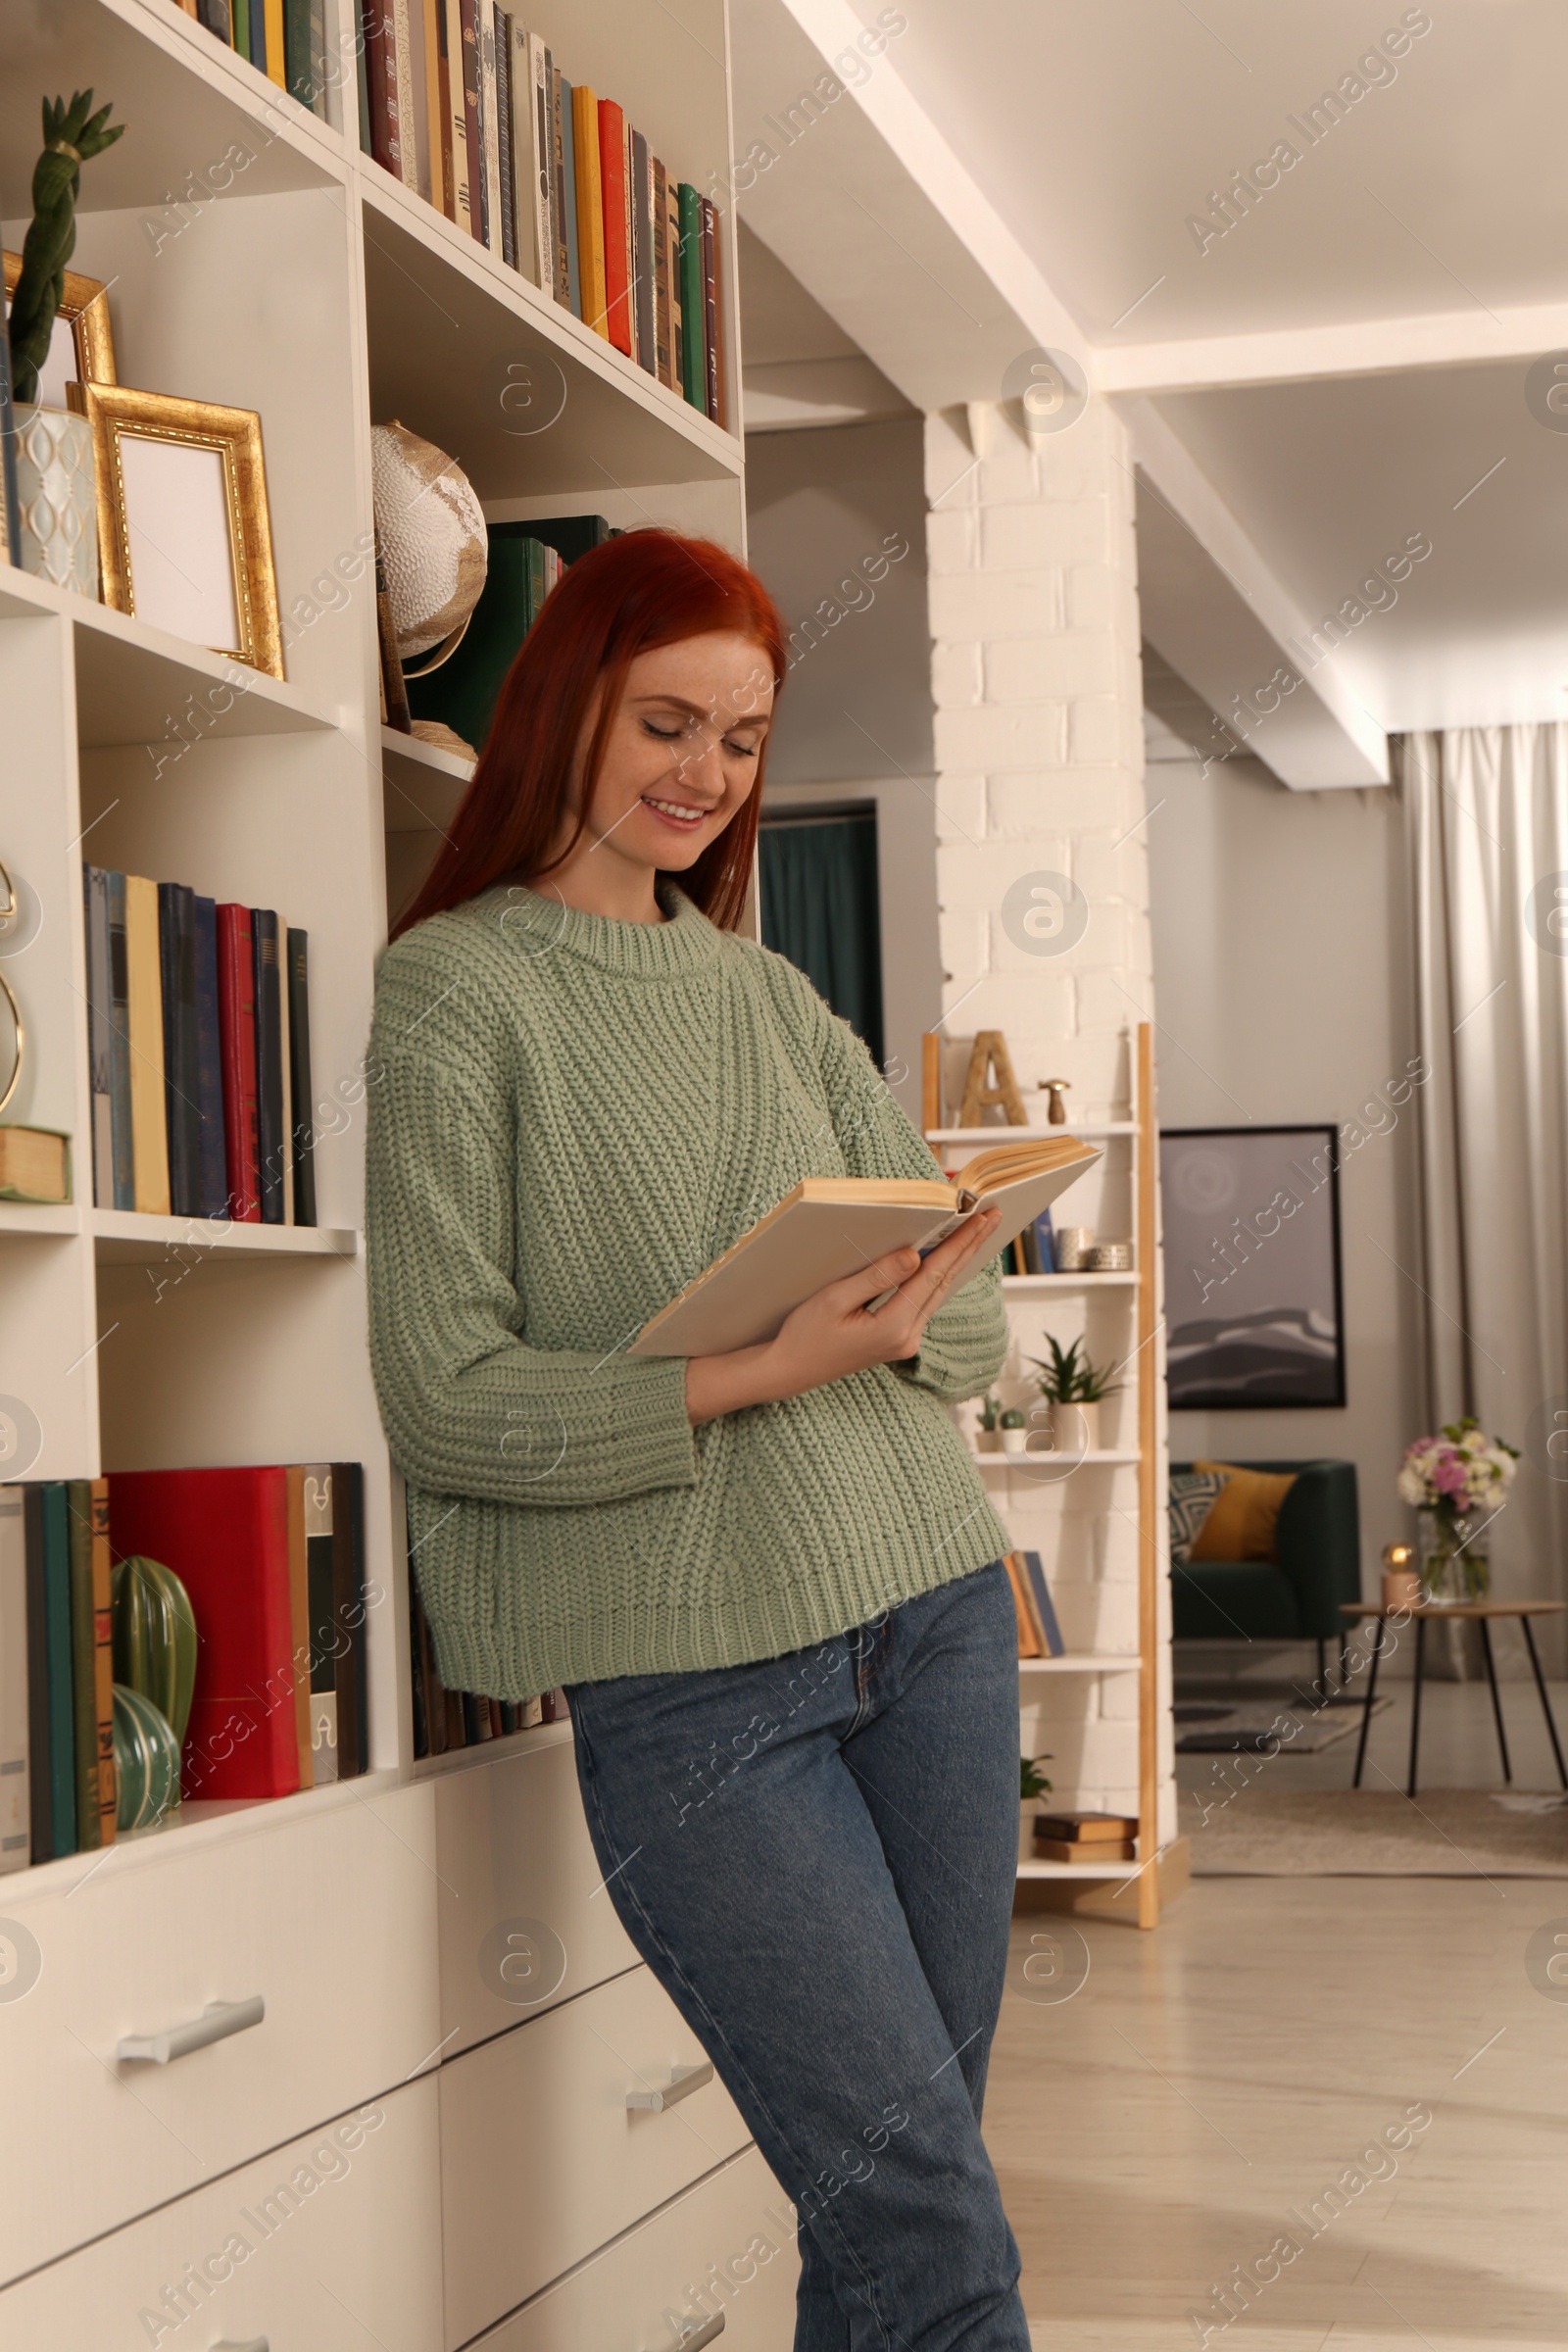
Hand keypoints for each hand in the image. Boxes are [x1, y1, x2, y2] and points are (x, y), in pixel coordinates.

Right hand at [684, 1207, 1000, 1425]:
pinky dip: (939, 1276)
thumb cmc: (804, 1334)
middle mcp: (907, 1337)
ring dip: (957, 1260)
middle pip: (944, 1283)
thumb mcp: (835, 1299)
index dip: (958, 1244)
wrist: (789, 1371)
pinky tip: (948, 1260)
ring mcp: (905, 1341)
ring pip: (938, 1293)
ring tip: (977, 1233)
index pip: (932, 1276)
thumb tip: (914, 1254)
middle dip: (968, 1247)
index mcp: (893, 1327)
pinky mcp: (898, 1340)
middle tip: (993, 1217)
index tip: (980, 1219)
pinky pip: (925, 1301)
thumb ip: (877, 1277)